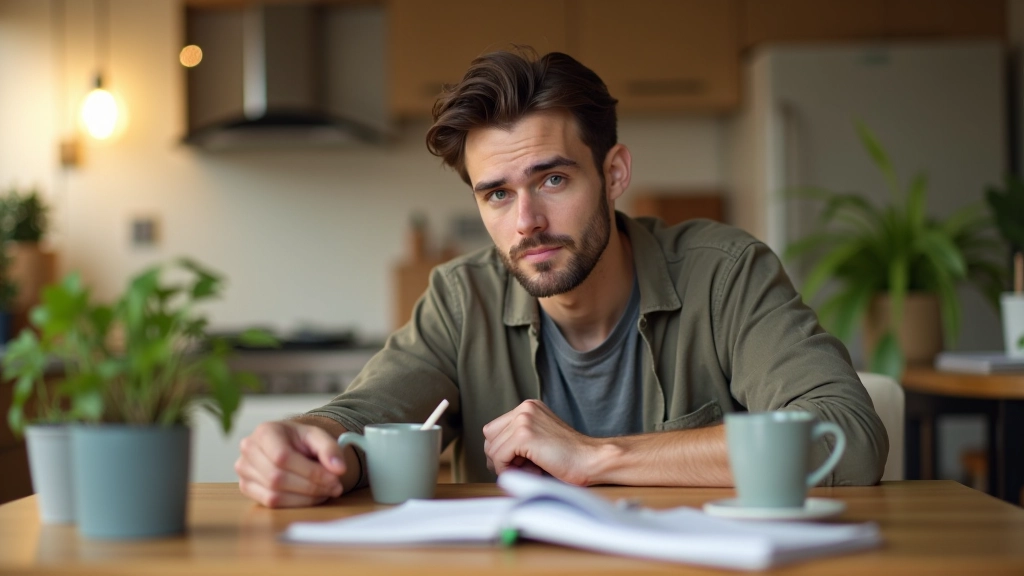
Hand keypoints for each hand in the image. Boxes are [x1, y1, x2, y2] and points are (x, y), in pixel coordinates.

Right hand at [236, 420, 346, 507]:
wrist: (287, 444)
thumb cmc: (300, 440)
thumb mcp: (318, 436)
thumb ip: (330, 449)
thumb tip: (339, 469)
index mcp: (265, 432)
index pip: (283, 457)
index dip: (310, 471)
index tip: (335, 478)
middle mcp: (249, 450)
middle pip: (278, 478)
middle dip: (311, 486)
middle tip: (335, 487)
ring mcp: (244, 470)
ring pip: (274, 494)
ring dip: (305, 498)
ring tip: (325, 491)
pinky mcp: (246, 487)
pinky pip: (271, 503)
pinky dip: (296, 504)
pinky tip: (311, 497)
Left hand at [482, 400, 597, 485]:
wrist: (592, 459)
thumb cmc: (570, 457)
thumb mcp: (540, 439)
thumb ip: (519, 439)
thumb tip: (491, 456)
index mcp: (529, 407)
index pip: (495, 429)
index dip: (503, 450)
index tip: (522, 462)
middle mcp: (524, 408)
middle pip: (489, 437)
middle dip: (500, 457)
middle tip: (525, 467)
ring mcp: (524, 419)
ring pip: (492, 448)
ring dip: (507, 465)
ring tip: (532, 468)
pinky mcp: (524, 434)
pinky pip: (499, 457)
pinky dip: (508, 469)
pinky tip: (532, 471)